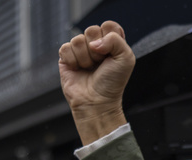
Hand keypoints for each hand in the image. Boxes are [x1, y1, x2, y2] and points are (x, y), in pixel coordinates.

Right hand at [58, 21, 134, 144]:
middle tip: (100, 64)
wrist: (96, 102)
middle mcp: (96, 44)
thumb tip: (94, 42)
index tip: (112, 54)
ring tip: (89, 69)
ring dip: (85, 58)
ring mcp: (80, 50)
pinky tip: (78, 70)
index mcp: (111, 42)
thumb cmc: (112, 83)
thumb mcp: (126, 58)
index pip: (108, 25)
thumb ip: (116, 39)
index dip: (109, 38)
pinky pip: (65, 48)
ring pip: (77, 40)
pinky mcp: (66, 58)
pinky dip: (73, 61)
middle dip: (97, 50)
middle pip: (91, 29)